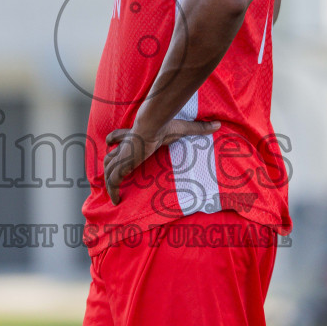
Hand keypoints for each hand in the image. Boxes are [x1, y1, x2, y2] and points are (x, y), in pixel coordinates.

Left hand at [103, 119, 220, 204]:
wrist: (153, 125)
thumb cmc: (165, 125)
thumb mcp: (184, 127)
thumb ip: (199, 128)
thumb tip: (218, 124)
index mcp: (135, 135)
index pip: (120, 136)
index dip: (115, 139)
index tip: (110, 141)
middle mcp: (126, 146)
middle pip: (110, 155)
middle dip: (109, 164)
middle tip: (108, 174)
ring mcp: (123, 156)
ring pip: (109, 168)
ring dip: (109, 180)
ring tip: (113, 193)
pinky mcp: (122, 165)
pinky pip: (112, 180)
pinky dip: (112, 190)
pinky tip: (115, 200)